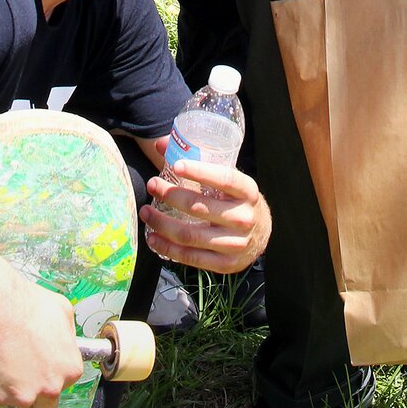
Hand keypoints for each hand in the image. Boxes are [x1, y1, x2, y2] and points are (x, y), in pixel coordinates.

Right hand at [0, 274, 81, 407]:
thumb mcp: (62, 310)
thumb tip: (66, 344)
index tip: (43, 361)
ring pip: (18, 399)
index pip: (65, 384)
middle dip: (36, 390)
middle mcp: (47, 386)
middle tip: (25, 367)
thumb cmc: (22, 303)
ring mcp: (20, 394)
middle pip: (45, 406)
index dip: (52, 371)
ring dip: (12, 384)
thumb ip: (68, 337)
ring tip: (6, 354)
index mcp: (68, 368)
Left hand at [141, 138, 270, 273]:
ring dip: (162, 223)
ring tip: (145, 211)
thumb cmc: (237, 200)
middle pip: (200, 207)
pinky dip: (167, 248)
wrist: (261, 235)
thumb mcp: (228, 179)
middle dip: (171, 195)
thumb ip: (199, 161)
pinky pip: (190, 257)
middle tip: (152, 184)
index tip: (177, 165)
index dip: (200, 172)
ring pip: (190, 235)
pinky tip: (153, 238)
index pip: (225, 179)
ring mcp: (234, 243)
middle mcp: (243, 218)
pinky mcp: (224, 264)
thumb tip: (161, 144)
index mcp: (248, 191)